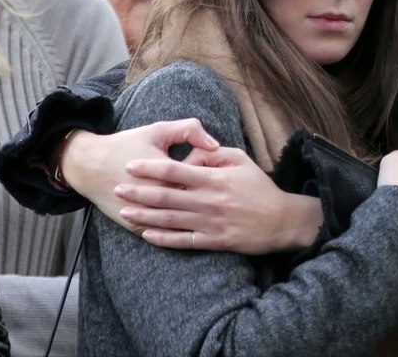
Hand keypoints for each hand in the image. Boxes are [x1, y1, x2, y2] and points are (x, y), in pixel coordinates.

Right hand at [62, 119, 220, 229]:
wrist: (90, 165)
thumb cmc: (128, 144)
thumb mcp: (159, 130)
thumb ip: (190, 131)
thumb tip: (215, 144)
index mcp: (167, 174)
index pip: (202, 183)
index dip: (215, 182)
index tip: (219, 177)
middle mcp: (156, 198)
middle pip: (194, 207)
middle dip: (210, 205)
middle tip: (219, 200)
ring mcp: (145, 216)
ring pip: (180, 225)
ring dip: (197, 223)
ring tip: (209, 215)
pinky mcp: (136, 227)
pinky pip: (163, 237)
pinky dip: (178, 234)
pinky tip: (193, 229)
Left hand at [116, 147, 323, 253]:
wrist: (281, 221)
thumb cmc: (260, 188)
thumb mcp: (241, 161)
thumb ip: (214, 154)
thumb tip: (191, 156)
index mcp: (214, 179)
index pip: (174, 171)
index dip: (150, 168)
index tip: (130, 165)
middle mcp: (208, 201)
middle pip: (165, 196)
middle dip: (138, 192)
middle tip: (116, 188)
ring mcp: (209, 223)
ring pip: (169, 220)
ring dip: (144, 216)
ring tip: (124, 212)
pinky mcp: (213, 242)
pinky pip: (182, 241)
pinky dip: (163, 239)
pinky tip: (146, 235)